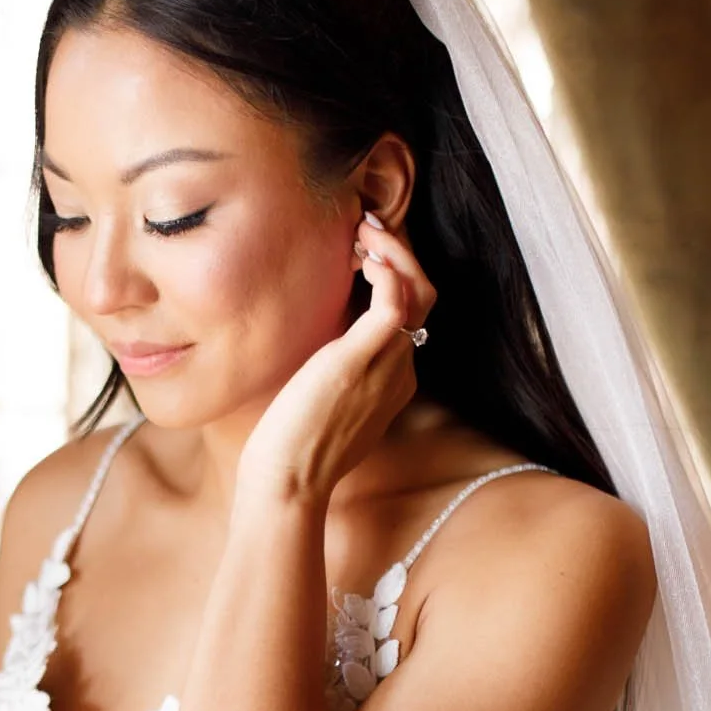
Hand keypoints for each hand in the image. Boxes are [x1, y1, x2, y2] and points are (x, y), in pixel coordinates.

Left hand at [237, 216, 437, 506]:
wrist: (287, 482)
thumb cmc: (291, 448)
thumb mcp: (321, 398)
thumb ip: (332, 367)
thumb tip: (319, 341)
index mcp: (393, 380)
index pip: (410, 315)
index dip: (393, 275)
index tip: (362, 251)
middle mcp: (400, 371)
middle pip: (423, 298)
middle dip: (401, 255)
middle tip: (367, 228)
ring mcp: (387, 366)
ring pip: (419, 293)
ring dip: (396, 253)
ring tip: (364, 231)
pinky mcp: (362, 360)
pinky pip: (396, 304)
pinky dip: (387, 271)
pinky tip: (363, 257)